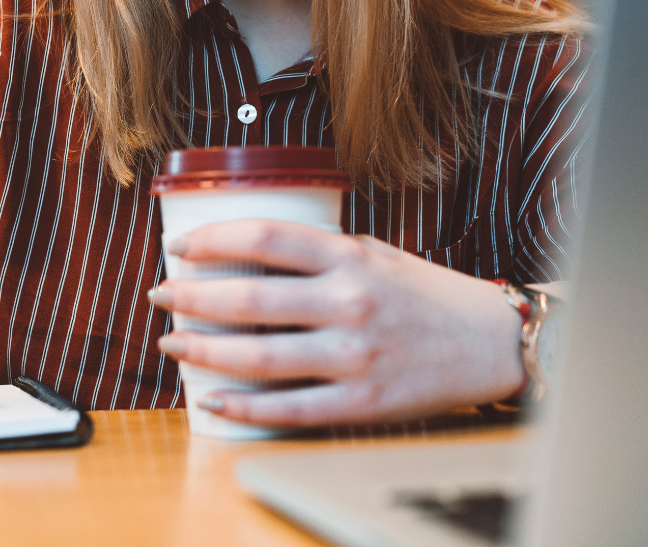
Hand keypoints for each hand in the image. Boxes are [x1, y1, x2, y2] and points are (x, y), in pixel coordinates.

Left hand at [147, 220, 523, 426]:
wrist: (488, 341)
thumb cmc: (423, 292)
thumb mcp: (373, 252)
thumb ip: (319, 253)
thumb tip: (249, 255)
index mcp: (350, 257)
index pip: (267, 239)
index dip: (214, 238)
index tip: (180, 246)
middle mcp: (349, 302)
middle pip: (251, 299)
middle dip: (192, 297)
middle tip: (159, 294)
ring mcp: (356, 355)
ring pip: (260, 356)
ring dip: (205, 350)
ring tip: (171, 343)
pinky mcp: (363, 403)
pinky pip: (291, 408)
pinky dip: (245, 405)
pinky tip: (212, 399)